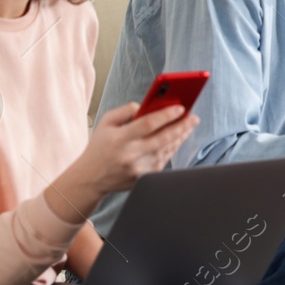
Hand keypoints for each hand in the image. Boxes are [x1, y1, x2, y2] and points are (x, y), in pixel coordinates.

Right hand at [48, 103, 198, 222]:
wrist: (90, 178)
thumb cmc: (100, 146)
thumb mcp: (105, 123)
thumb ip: (125, 110)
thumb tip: (147, 105)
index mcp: (119, 139)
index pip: (147, 125)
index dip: (166, 115)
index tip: (180, 107)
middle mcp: (130, 155)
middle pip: (162, 139)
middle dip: (181, 127)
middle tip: (194, 117)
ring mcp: (138, 169)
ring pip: (166, 150)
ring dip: (180, 137)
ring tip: (189, 125)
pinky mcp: (144, 178)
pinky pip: (163, 160)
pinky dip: (171, 148)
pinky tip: (178, 139)